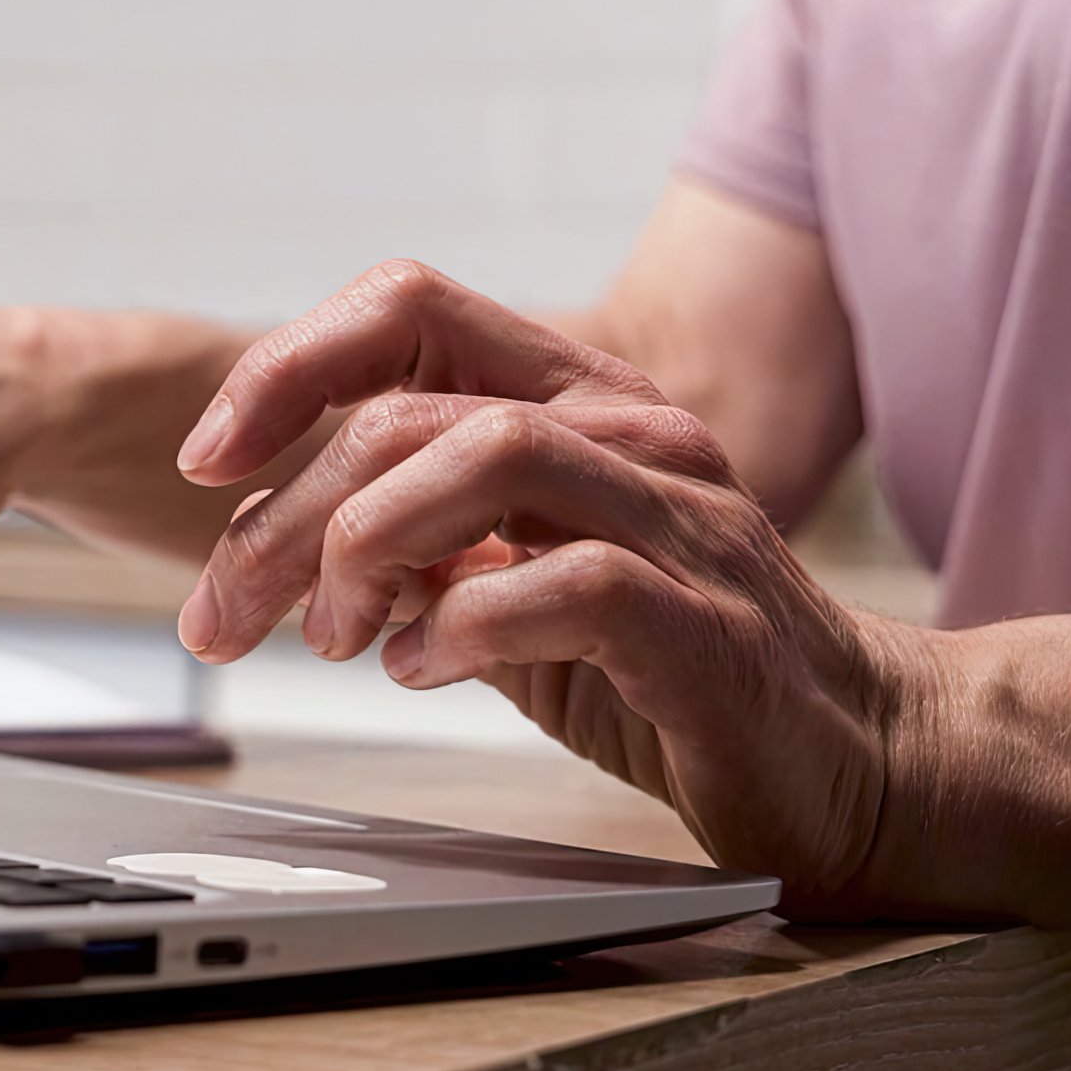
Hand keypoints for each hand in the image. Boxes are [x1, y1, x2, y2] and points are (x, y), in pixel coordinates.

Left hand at [174, 260, 939, 916]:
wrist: (861, 761)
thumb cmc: (671, 667)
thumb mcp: (518, 577)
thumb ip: (421, 537)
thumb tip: (278, 541)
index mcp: (577, 400)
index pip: (409, 309)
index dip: (287, 367)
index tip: (208, 464)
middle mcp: (631, 431)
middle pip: (412, 409)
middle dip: (285, 515)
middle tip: (226, 613)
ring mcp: (680, 518)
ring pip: (485, 456)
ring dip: (369, 549)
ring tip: (336, 636)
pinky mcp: (706, 625)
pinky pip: (565, 583)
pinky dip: (462, 627)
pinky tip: (425, 673)